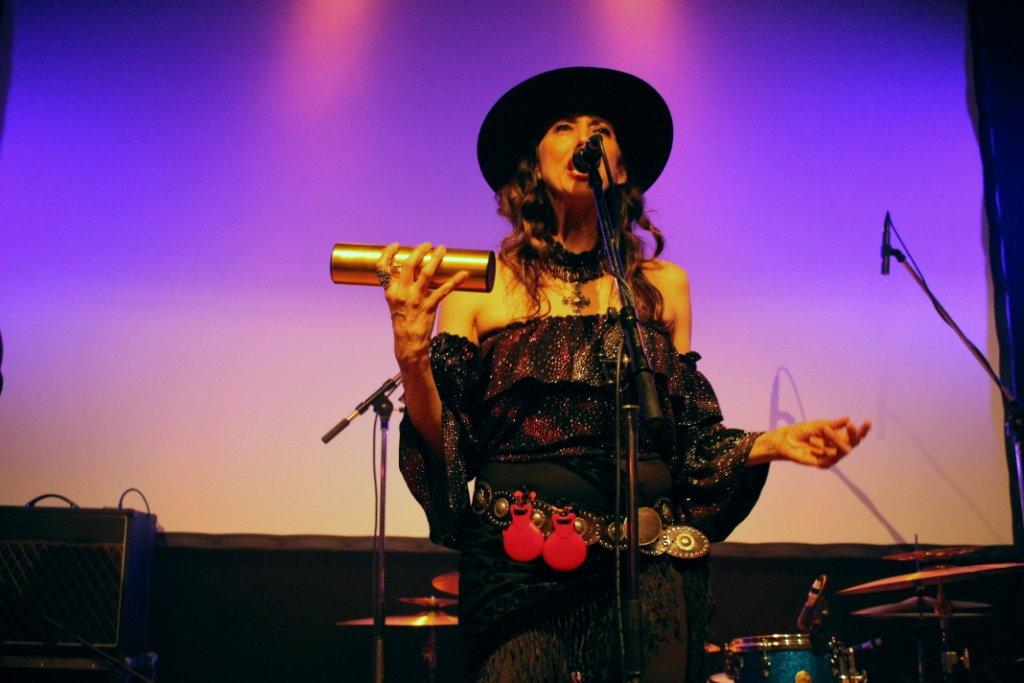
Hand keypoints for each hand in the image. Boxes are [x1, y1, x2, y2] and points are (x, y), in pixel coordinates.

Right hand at [377, 242, 467, 367]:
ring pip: (427, 273)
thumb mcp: (395, 302)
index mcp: (390, 291)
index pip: (382, 268)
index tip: (396, 245)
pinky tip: (464, 274)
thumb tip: (412, 268)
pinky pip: (444, 290)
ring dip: (436, 259)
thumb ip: (399, 286)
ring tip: (442, 249)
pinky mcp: (429, 306)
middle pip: (409, 265)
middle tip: (428, 244)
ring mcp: (416, 299)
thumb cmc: (403, 320)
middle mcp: (401, 293)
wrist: (408, 341)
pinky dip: (455, 281)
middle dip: (419, 251)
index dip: (388, 253)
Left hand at [761, 416, 871, 467]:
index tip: (868, 421)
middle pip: (853, 444)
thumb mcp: (819, 425)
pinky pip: (831, 456)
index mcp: (837, 437)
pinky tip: (814, 445)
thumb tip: (847, 418)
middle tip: (850, 426)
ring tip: (820, 433)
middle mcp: (836, 448)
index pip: (853, 435)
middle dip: (854, 434)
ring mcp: (830, 457)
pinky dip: (824, 448)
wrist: (786, 440)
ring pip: (843, 450)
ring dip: (832, 438)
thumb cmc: (802, 431)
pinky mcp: (823, 464)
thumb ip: (833, 424)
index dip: (862, 430)